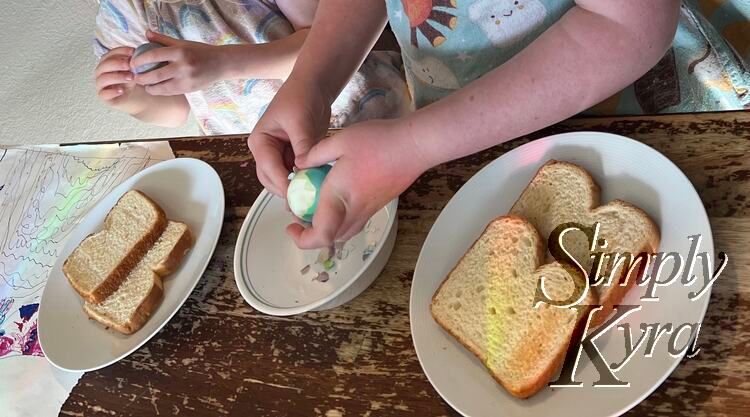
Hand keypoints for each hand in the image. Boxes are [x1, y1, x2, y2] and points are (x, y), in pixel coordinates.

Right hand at [95, 47, 138, 108]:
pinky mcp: (104, 98)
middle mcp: (102, 73)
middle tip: (130, 65)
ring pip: (103, 79)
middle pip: (104, 65)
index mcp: (108, 63)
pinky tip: (122, 90)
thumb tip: (140, 50)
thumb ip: (136, 60)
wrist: (141, 99)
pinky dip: (112, 92)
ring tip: (131, 77)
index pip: (110, 54)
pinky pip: (103, 94)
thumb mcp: (138, 68)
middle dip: (117, 63)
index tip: (133, 51)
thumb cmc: (137, 81)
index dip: (120, 51)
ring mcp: (102, 85)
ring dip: (116, 76)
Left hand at [130, 30, 225, 94]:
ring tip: (145, 85)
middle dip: (142, 78)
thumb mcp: (182, 43)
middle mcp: (183, 66)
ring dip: (150, 87)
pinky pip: (171, 92)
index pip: (153, 56)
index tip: (132, 64)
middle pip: (155, 75)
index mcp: (180, 52)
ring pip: (162, 87)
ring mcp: (187, 79)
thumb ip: (163, 40)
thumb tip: (146, 34)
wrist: (221, 63)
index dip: (140, 61)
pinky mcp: (190, 89)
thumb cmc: (200, 51)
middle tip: (134, 77)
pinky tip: (156, 89)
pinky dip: (161, 91)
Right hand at [247, 77, 331, 196]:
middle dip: (287, 192)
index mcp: (260, 141)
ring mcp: (280, 156)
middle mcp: (267, 151)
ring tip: (312, 199)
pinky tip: (319, 188)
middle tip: (305, 204)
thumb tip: (304, 171)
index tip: (297, 196)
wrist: (314, 86)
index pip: (268, 168)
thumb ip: (302, 146)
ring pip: (285, 181)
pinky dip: (306, 182)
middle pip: (272, 180)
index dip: (282, 184)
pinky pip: (298, 175)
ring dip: (297, 189)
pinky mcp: (295, 157)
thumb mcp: (300, 121)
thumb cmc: (301, 96)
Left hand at [287, 119, 429, 248]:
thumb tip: (298, 164)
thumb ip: (315, 154)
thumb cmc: (379, 141)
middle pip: (330, 238)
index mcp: (339, 197)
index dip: (302, 238)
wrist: (415, 147)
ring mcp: (368, 211)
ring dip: (326, 228)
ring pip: (344, 233)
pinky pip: (355, 223)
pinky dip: (340, 220)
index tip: (291, 225)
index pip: (320, 235)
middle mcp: (354, 210)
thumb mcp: (340, 141)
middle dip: (310, 233)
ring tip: (316, 207)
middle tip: (300, 212)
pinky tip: (337, 198)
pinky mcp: (377, 206)